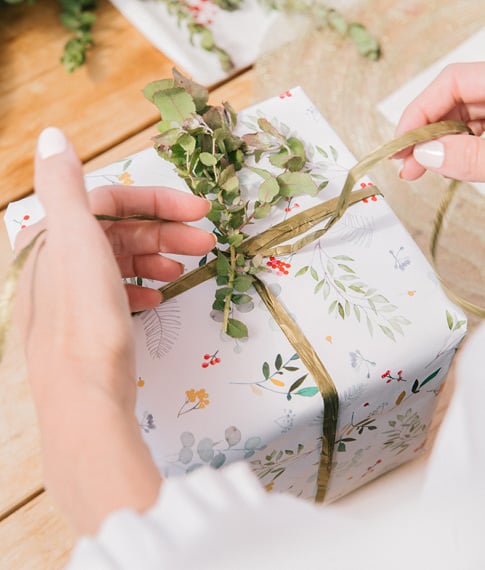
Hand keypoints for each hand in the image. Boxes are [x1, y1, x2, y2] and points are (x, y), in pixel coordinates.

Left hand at [14, 127, 214, 533]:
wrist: (83, 400)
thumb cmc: (83, 319)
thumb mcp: (74, 241)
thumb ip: (62, 185)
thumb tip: (51, 135)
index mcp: (55, 236)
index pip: (111, 200)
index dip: (158, 201)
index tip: (200, 211)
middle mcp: (58, 263)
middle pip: (120, 231)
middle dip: (167, 231)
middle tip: (208, 242)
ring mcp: (72, 297)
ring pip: (121, 262)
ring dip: (158, 257)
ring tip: (188, 269)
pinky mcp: (87, 326)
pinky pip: (117, 293)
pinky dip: (141, 287)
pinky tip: (160, 296)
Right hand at [396, 62, 484, 181]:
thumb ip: (470, 155)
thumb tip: (426, 153)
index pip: (452, 81)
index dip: (420, 110)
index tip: (401, 144)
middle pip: (454, 99)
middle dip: (426, 133)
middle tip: (407, 165)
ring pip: (464, 117)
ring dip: (439, 144)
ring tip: (421, 170)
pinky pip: (478, 128)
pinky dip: (458, 147)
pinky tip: (447, 165)